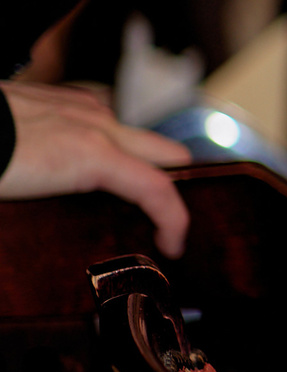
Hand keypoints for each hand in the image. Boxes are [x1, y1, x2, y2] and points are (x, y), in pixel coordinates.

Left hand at [0, 82, 190, 253]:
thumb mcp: (23, 208)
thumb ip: (58, 227)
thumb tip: (42, 274)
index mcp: (93, 156)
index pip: (160, 190)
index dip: (177, 222)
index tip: (174, 246)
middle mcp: (99, 126)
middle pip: (168, 154)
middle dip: (177, 185)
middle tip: (161, 217)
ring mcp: (83, 107)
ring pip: (137, 134)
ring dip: (141, 162)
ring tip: (121, 192)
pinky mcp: (64, 97)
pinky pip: (105, 119)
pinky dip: (110, 141)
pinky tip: (86, 159)